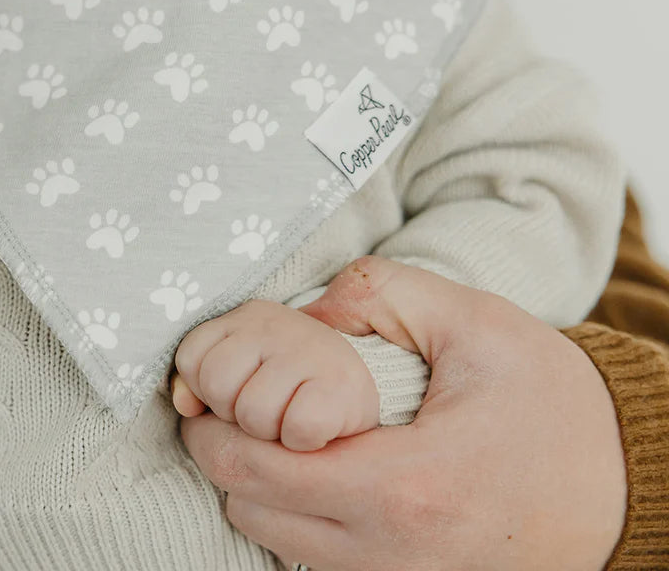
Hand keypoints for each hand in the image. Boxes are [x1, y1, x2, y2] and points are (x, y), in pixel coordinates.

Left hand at [173, 299, 378, 451]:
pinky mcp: (344, 388)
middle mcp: (276, 324)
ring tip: (291, 418)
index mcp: (246, 318)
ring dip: (269, 433)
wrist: (363, 391)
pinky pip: (297, 429)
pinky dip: (304, 441)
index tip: (237, 392)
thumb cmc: (289, 388)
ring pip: (252, 413)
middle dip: (233, 413)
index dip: (205, 391)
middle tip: (267, 409)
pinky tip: (317, 430)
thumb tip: (184, 405)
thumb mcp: (238, 371)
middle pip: (216, 385)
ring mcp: (312, 351)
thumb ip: (196, 382)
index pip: (192, 358)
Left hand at [181, 257, 626, 570]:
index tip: (211, 391)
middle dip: (226, 455)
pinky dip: (297, 524)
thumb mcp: (476, 324)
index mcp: (402, 484)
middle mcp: (390, 551)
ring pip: (275, 545)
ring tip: (278, 439)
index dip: (214, 426)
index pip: (253, 470)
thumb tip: (304, 309)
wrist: (625, 487)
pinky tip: (318, 477)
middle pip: (248, 512)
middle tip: (233, 409)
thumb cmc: (552, 405)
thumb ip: (382, 293)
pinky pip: (315, 565)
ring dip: (259, 493)